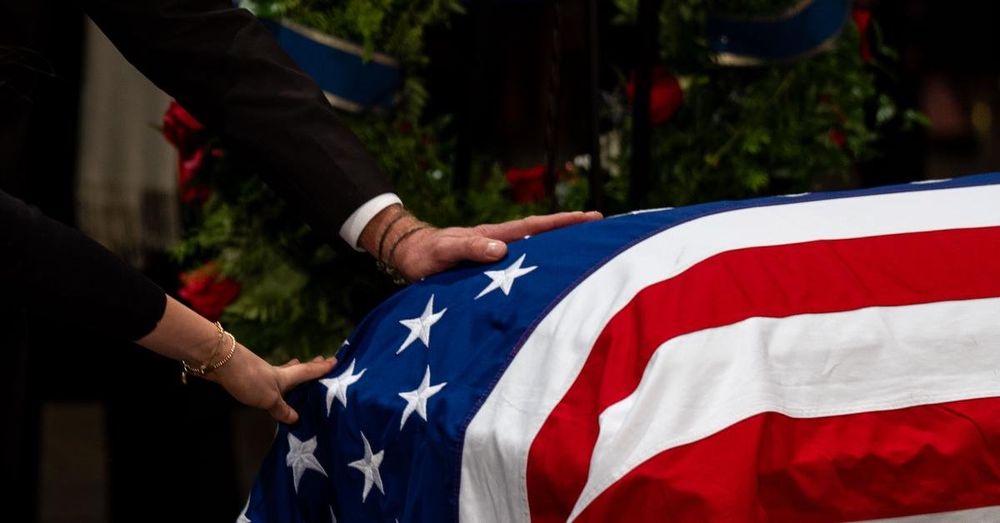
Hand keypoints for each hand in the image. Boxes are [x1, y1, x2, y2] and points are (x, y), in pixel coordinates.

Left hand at [208, 345, 335, 423]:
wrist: (221, 364)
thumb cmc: (251, 379)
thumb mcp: (269, 398)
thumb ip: (282, 409)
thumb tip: (295, 418)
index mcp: (287, 376)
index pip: (308, 372)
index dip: (321, 368)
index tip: (335, 360)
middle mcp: (277, 373)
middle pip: (297, 369)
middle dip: (309, 366)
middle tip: (320, 360)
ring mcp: (263, 374)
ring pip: (283, 373)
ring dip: (292, 372)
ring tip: (298, 367)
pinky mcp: (250, 377)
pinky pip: (270, 380)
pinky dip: (276, 381)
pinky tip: (272, 386)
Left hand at [360, 206, 601, 281]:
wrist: (408, 256)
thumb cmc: (425, 255)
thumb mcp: (445, 251)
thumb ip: (469, 247)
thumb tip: (502, 249)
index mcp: (495, 234)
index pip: (536, 226)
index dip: (564, 222)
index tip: (593, 218)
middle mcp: (501, 242)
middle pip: (543, 235)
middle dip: (572, 232)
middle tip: (604, 230)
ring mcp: (497, 254)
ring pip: (535, 250)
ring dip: (559, 250)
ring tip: (588, 255)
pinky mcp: (491, 268)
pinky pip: (522, 266)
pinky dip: (540, 267)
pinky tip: (552, 279)